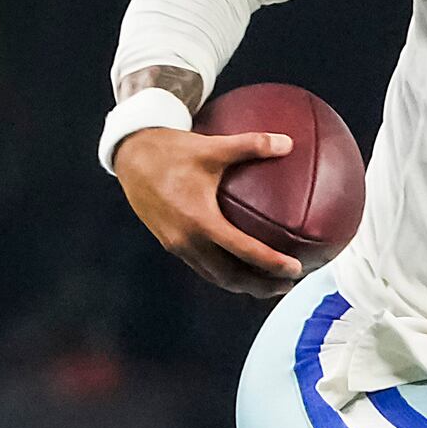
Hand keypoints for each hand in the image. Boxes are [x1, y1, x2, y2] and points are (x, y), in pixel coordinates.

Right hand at [113, 126, 304, 298]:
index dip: (271, 263)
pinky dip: (225, 273)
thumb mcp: (213, 146)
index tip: (296, 269)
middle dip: (261, 286)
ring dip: (243, 285)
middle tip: (289, 283)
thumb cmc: (172, 150)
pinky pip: (202, 266)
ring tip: (270, 284)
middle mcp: (187, 239)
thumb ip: (252, 145)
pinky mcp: (170, 243)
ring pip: (215, 276)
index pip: (243, 250)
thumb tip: (289, 142)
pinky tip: (241, 265)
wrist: (130, 155)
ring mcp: (176, 245)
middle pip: (230, 276)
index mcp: (199, 219)